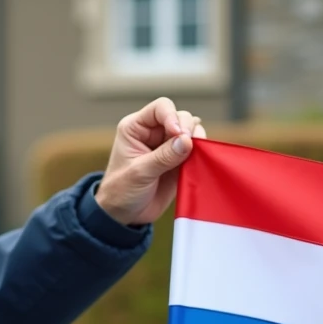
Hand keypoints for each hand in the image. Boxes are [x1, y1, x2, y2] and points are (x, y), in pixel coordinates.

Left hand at [96, 98, 206, 225]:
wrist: (125, 215)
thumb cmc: (121, 191)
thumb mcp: (139, 173)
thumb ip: (163, 157)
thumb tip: (187, 140)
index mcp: (136, 128)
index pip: (161, 108)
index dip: (173, 117)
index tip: (178, 134)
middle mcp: (153, 132)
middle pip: (180, 117)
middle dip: (188, 129)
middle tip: (188, 147)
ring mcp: (168, 146)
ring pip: (192, 131)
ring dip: (197, 139)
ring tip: (194, 154)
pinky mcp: (179, 161)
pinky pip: (196, 149)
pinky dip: (201, 153)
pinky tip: (198, 161)